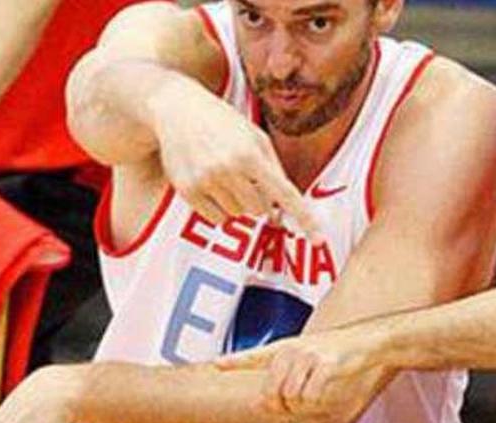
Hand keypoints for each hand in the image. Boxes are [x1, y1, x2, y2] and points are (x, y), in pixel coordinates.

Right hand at [150, 88, 322, 240]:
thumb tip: (283, 208)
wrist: (177, 109)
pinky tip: (211, 183)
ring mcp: (206, 181)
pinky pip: (215, 218)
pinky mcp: (187, 191)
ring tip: (225, 175)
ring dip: (237, 203)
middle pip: (259, 210)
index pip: (285, 193)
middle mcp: (228, 170)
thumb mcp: (255, 136)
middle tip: (246, 179)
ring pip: (237, 215)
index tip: (318, 239)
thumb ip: (273, 168)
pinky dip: (219, 208)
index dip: (304, 218)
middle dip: (258, 200)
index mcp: (251, 154)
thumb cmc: (223, 122)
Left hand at [217, 328, 394, 422]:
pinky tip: (330, 388)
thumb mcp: (312, 358)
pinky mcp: (324, 365)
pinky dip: (319, 401)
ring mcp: (307, 356)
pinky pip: (310, 398)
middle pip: (272, 394)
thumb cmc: (342, 354)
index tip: (215, 365)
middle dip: (283, 406)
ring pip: (291, 398)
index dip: (234, 361)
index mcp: (287, 348)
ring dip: (305, 403)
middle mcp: (292, 350)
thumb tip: (266, 405)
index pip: (254, 356)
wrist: (372, 341)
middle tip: (302, 402)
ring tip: (321, 389)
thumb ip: (288, 377)